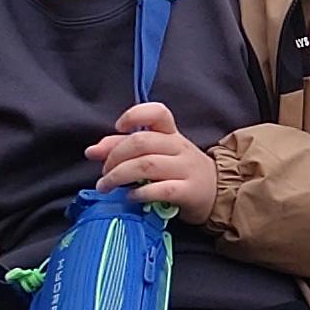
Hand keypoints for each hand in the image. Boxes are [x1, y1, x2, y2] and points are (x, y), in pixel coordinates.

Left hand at [91, 101, 218, 219]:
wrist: (217, 193)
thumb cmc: (180, 171)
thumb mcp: (157, 154)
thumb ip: (124, 148)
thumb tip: (91, 151)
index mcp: (171, 134)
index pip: (158, 112)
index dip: (135, 115)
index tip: (119, 127)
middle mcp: (179, 147)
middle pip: (142, 142)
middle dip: (115, 156)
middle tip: (103, 173)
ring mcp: (186, 169)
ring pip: (147, 165)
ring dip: (119, 175)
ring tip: (107, 186)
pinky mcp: (189, 192)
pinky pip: (162, 189)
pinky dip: (141, 192)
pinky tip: (130, 197)